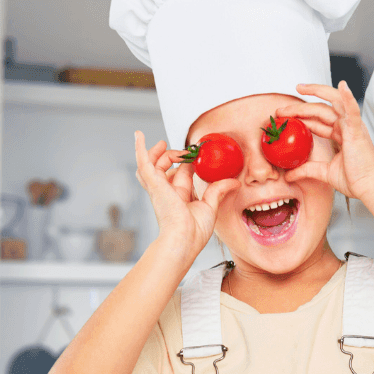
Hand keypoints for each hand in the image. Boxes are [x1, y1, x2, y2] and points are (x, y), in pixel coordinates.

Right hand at [134, 131, 237, 257]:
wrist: (183, 239)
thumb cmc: (194, 231)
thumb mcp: (210, 206)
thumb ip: (219, 191)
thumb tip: (235, 182)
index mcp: (179, 198)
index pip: (181, 175)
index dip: (187, 164)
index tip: (196, 155)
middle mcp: (167, 191)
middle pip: (167, 168)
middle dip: (173, 156)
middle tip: (185, 151)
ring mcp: (158, 187)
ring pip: (153, 164)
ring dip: (159, 152)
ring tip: (164, 144)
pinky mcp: (154, 183)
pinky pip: (143, 162)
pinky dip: (139, 148)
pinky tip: (138, 134)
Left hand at [277, 81, 373, 202]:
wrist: (368, 188)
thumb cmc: (355, 181)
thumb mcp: (325, 173)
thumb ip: (307, 169)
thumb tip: (288, 175)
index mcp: (341, 135)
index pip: (317, 121)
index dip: (301, 117)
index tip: (284, 118)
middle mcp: (346, 127)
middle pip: (320, 110)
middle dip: (299, 107)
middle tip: (281, 110)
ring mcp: (352, 127)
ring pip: (332, 104)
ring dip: (316, 93)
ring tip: (299, 88)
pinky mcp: (357, 131)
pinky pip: (352, 111)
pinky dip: (349, 98)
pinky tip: (343, 86)